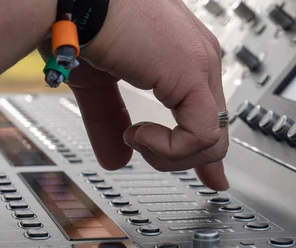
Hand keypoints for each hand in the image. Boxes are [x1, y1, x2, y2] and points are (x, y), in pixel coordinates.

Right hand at [60, 0, 228, 189]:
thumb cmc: (78, 22)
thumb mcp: (99, 83)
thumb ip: (110, 120)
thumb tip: (117, 158)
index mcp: (183, 58)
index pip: (209, 114)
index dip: (204, 150)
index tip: (211, 178)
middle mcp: (199, 59)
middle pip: (216, 130)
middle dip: (188, 159)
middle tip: (150, 154)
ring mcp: (201, 65)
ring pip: (213, 140)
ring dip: (170, 154)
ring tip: (135, 136)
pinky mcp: (192, 73)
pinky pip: (201, 135)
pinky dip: (169, 148)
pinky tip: (139, 134)